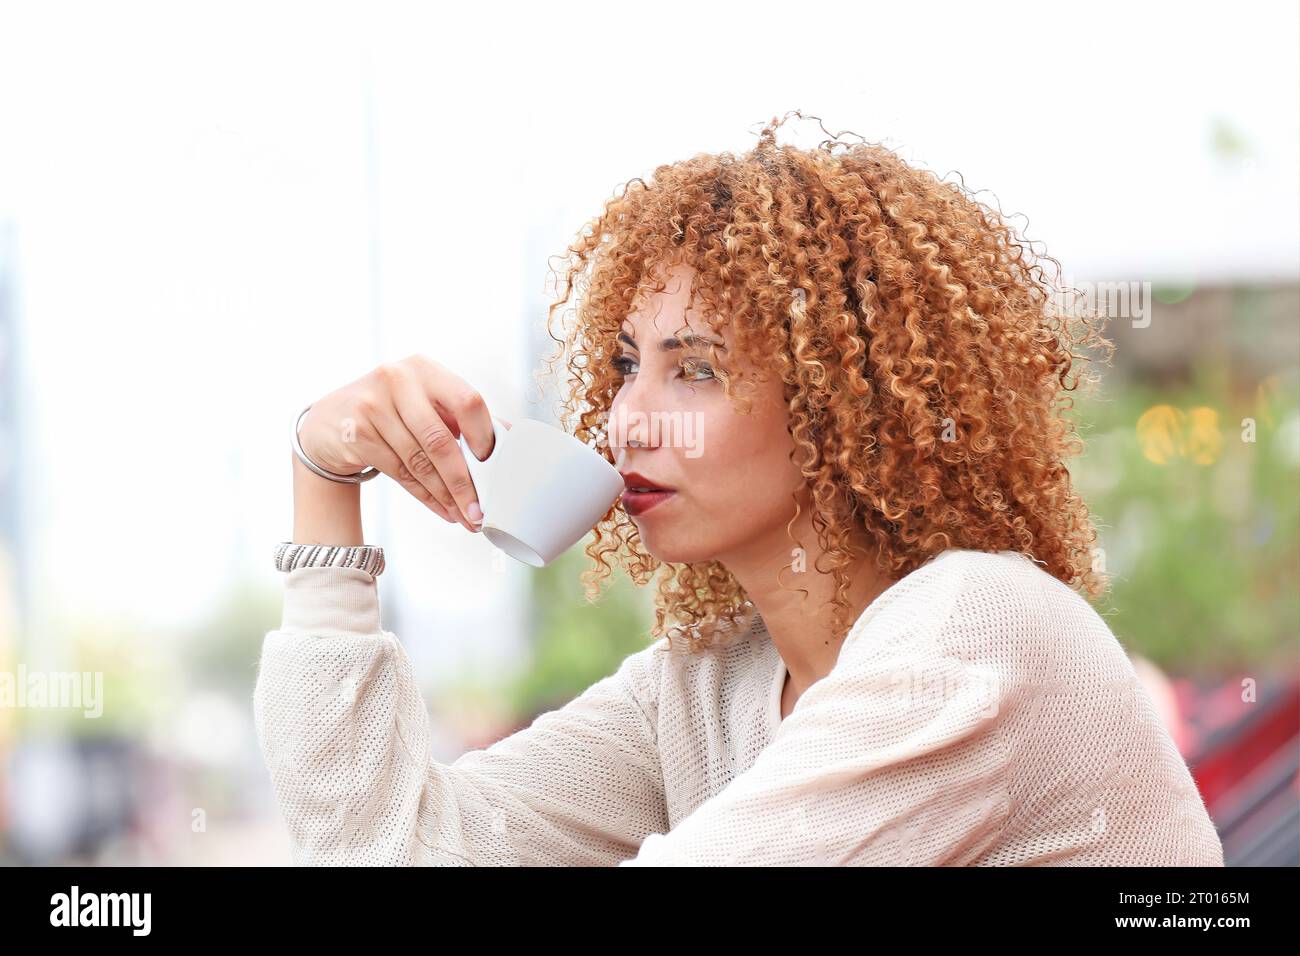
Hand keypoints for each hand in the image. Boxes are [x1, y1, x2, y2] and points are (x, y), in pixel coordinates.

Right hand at [297, 355, 510, 531]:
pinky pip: (399, 472)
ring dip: (445, 496)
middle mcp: (398, 379)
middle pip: (440, 440)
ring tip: (464, 516)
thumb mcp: (425, 403)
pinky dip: (424, 496)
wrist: (331, 420)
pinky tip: (441, 509)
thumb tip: (510, 441)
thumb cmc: (394, 412)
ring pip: (419, 462)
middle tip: (479, 511)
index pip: (467, 401)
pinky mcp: (356, 432)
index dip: (484, 436)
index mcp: (426, 369)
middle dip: (464, 482)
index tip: (493, 466)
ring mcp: (373, 405)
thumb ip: (460, 417)